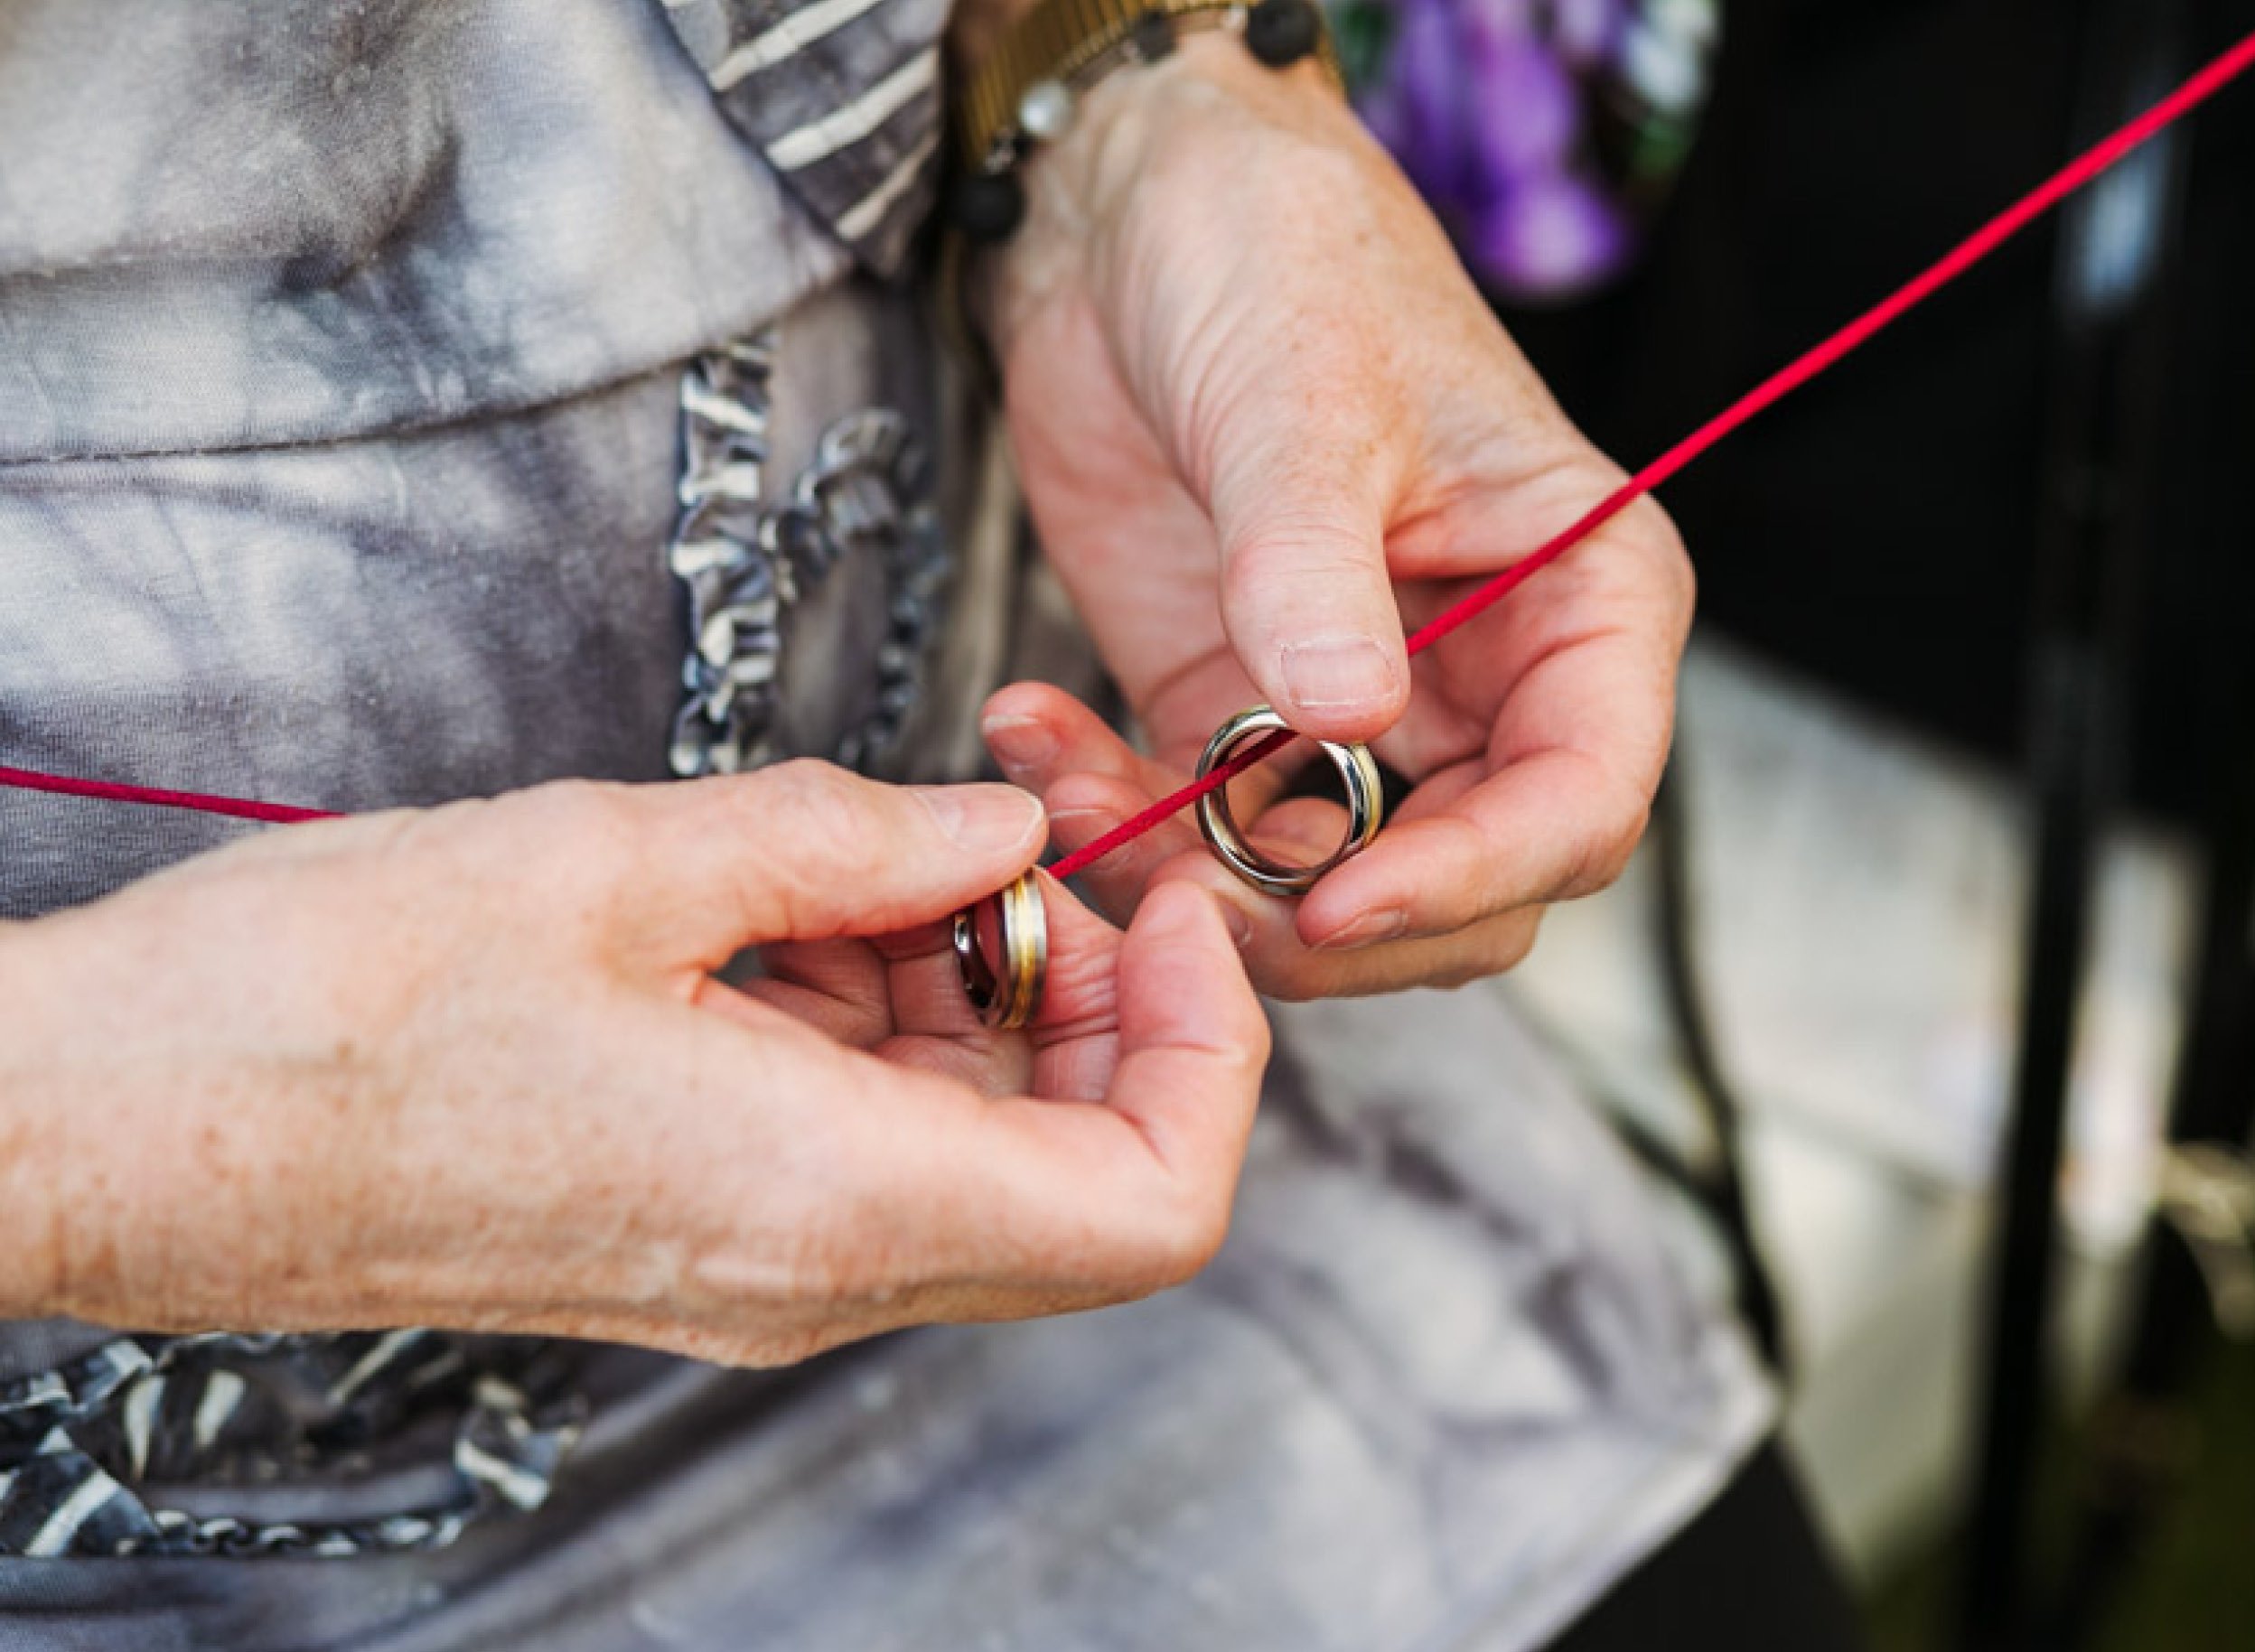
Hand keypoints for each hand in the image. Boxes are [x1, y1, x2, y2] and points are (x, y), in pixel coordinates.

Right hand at [0, 764, 1265, 1364]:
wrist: (111, 1129)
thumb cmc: (315, 1016)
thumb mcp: (618, 861)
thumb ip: (851, 839)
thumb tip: (994, 825)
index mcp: (829, 1203)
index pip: (1155, 1205)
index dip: (1214, 1050)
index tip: (1169, 903)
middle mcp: (814, 1269)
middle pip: (1084, 1169)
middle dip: (1102, 985)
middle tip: (1035, 832)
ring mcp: (755, 1263)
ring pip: (977, 1143)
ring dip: (979, 984)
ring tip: (886, 845)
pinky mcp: (697, 1225)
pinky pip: (864, 1132)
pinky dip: (881, 1010)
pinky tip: (800, 898)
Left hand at [982, 35, 1692, 996]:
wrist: (1130, 214)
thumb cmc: (1274, 250)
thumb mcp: (1298, 394)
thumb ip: (1314, 565)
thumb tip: (1346, 715)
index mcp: (1584, 596)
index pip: (1584, 799)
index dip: (1475, 876)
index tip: (1341, 897)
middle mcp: (1496, 675)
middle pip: (1467, 889)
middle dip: (1334, 922)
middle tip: (1197, 898)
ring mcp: (1368, 709)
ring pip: (1329, 888)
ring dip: (1208, 889)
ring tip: (1087, 802)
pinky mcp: (1243, 716)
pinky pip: (1206, 832)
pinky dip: (1125, 826)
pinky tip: (1040, 738)